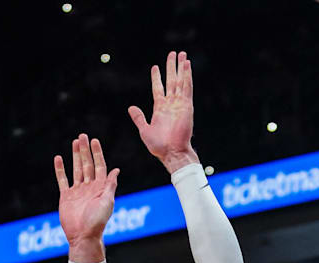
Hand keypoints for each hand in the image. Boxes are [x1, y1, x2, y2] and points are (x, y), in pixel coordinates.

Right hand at [54, 133, 119, 249]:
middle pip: (87, 164)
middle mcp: (89, 187)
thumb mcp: (107, 202)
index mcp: (101, 187)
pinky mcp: (66, 197)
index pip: (99, 166)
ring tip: (74, 142)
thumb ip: (110, 185)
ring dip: (75, 156)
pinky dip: (60, 170)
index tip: (94, 140)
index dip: (97, 153)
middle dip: (85, 150)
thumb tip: (117, 170)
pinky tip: (58, 158)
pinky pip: (62, 180)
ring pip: (76, 169)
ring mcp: (77, 191)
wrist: (83, 236)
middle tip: (83, 136)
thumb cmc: (98, 221)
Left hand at [128, 51, 199, 173]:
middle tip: (174, 54)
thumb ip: (139, 117)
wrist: (171, 153)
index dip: (157, 77)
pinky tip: (187, 65)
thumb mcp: (144, 130)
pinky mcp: (187, 106)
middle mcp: (171, 104)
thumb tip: (131, 107)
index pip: (158, 88)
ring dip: (181, 68)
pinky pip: (187, 87)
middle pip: (172, 81)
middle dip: (172, 67)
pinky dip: (187, 76)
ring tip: (182, 55)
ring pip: (181, 81)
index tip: (155, 67)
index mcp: (160, 109)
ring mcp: (180, 104)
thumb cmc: (158, 146)